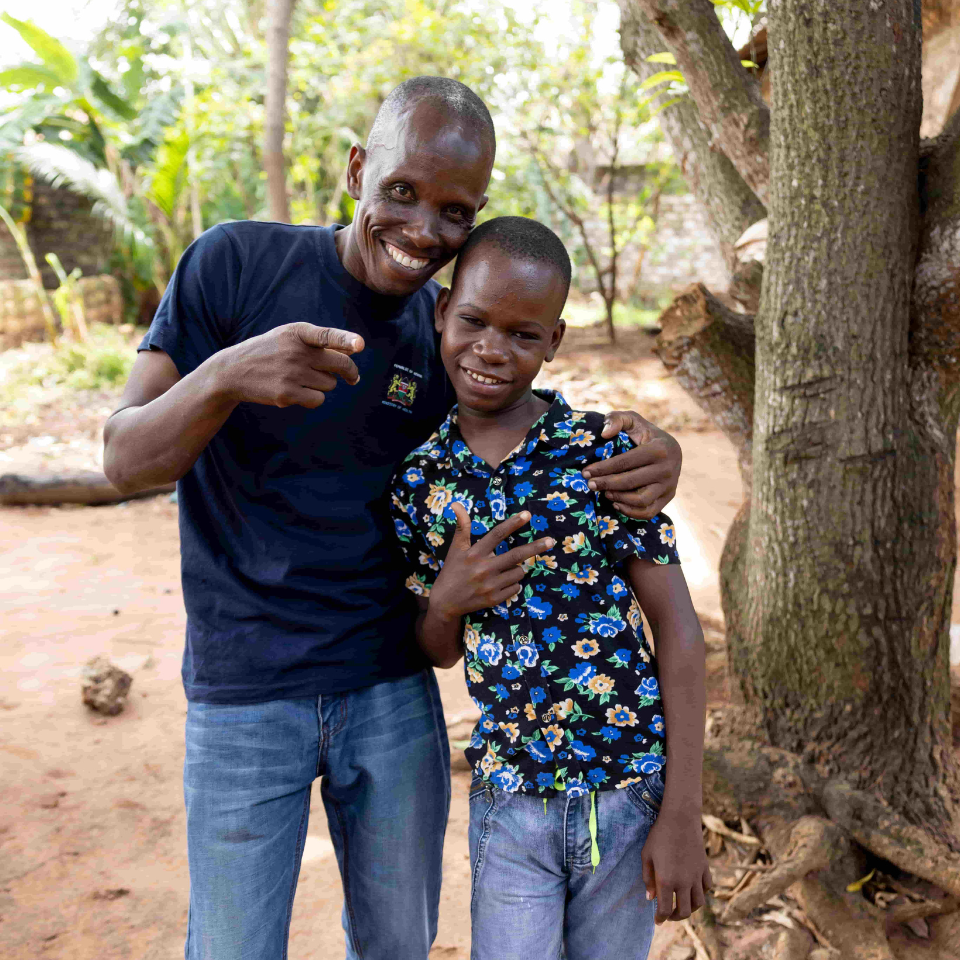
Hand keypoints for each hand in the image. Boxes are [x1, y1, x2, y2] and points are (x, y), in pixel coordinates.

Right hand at [217, 323, 364, 408]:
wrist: (234, 371)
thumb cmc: (270, 352)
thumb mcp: (290, 337)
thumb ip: (320, 341)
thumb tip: (354, 350)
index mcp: (298, 333)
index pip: (325, 335)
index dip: (344, 340)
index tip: (359, 345)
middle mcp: (295, 351)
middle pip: (340, 364)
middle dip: (349, 372)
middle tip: (353, 377)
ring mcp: (291, 373)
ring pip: (330, 384)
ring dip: (323, 384)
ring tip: (301, 378)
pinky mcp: (286, 394)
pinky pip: (318, 400)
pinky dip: (313, 398)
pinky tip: (296, 391)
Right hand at [428, 504, 554, 619]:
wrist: (445, 602)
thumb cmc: (452, 571)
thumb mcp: (456, 548)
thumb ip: (462, 526)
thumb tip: (456, 504)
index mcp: (475, 553)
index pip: (497, 534)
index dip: (513, 523)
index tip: (527, 514)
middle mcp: (483, 568)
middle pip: (516, 555)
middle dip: (535, 547)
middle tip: (551, 541)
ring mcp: (490, 585)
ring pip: (518, 572)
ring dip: (517, 568)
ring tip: (505, 569)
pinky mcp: (494, 599)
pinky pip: (515, 588)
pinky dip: (513, 583)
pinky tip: (502, 582)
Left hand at [581, 411, 681, 519]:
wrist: (670, 449)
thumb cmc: (644, 434)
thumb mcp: (632, 420)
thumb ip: (616, 419)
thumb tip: (604, 434)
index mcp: (659, 449)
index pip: (625, 462)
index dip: (602, 468)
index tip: (585, 472)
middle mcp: (668, 469)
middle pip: (630, 482)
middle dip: (606, 484)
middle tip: (590, 484)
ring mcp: (670, 485)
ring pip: (640, 500)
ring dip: (618, 498)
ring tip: (604, 492)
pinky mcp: (669, 497)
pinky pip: (648, 512)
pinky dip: (630, 511)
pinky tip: (616, 503)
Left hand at [641, 809, 711, 923]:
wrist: (680, 819)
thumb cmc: (659, 835)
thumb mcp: (646, 855)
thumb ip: (647, 878)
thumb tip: (650, 898)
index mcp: (666, 880)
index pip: (665, 909)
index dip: (660, 918)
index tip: (657, 921)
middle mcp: (683, 882)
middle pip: (684, 911)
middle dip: (675, 917)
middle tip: (669, 914)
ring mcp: (696, 876)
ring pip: (698, 903)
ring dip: (690, 908)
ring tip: (681, 904)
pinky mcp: (705, 868)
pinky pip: (707, 888)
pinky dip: (701, 893)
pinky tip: (694, 889)